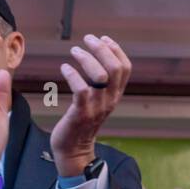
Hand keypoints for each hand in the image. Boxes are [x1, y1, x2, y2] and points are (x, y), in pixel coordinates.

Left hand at [50, 34, 130, 176]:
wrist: (73, 150)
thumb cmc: (81, 121)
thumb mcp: (97, 101)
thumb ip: (100, 84)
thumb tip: (96, 58)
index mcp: (115, 95)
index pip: (125, 68)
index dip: (116, 50)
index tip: (104, 38)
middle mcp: (110, 100)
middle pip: (115, 68)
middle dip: (102, 49)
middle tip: (88, 39)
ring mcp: (96, 107)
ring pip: (100, 76)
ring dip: (87, 59)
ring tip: (74, 51)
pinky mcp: (81, 113)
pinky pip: (81, 89)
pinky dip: (72, 75)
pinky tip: (64, 68)